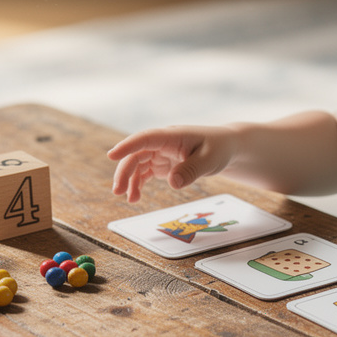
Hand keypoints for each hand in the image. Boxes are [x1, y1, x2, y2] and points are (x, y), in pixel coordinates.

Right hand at [107, 125, 238, 202]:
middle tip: (118, 192)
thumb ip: (191, 170)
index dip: (127, 146)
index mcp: (172, 136)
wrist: (225, 148)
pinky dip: (137, 184)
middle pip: (136, 154)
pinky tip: (135, 197)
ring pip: (137, 164)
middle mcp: (162, 143)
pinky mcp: (162, 163)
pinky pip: (144, 172)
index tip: (111, 155)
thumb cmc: (219, 148)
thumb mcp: (210, 160)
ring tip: (131, 199)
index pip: (145, 138)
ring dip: (129, 180)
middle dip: (124, 171)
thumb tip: (173, 183)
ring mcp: (160, 153)